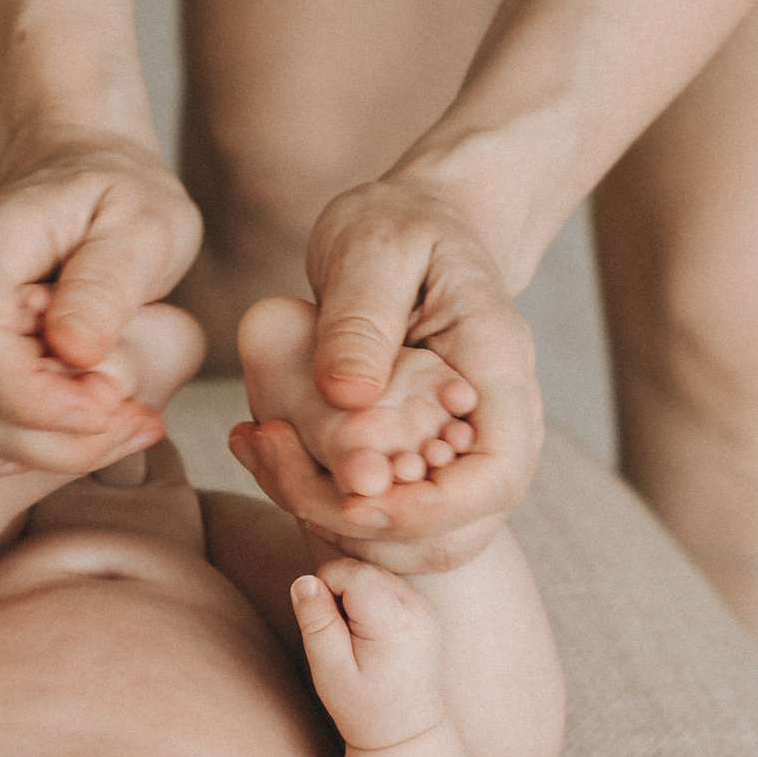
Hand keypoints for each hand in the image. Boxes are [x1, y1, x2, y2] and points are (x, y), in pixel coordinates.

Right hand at [0, 142, 202, 483]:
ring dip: (37, 455)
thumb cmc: (119, 201)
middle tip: (136, 419)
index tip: (112, 407)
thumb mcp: (146, 225)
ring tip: (113, 425)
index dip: (41, 404)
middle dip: (58, 439)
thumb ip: (108, 285)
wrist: (78, 180)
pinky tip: (51, 443)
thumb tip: (73, 349)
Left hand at [249, 179, 542, 572]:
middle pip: (458, 523)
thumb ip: (361, 319)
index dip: (431, 508)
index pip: (497, 475)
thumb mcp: (373, 248)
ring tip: (259, 449)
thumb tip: (346, 398)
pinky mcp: (424, 454)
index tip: (353, 496)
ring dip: (336, 518)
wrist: (419, 224)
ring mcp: (462, 444)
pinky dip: (324, 496)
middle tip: (273, 463)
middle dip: (367, 525)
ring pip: (418, 532)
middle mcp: (494, 419)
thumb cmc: (400, 225)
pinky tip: (264, 447)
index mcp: (497, 366)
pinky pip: (385, 505)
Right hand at [288, 558, 445, 754]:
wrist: (406, 731)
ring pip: (373, 574)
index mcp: (396, 623)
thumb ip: (316, 622)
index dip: (324, 588)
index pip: (350, 573)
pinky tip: (369, 635)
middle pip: (362, 569)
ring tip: (355, 639)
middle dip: (339, 592)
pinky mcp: (424, 609)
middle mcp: (418, 608)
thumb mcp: (330, 671)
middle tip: (339, 636)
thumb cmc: (364, 707)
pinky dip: (369, 601)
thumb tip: (304, 580)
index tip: (324, 624)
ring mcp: (425, 607)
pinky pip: (386, 585)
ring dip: (353, 596)